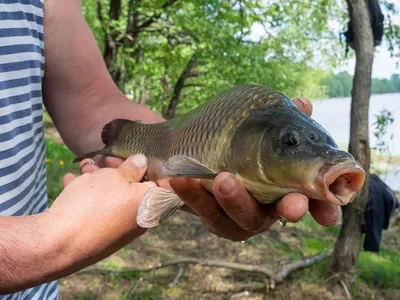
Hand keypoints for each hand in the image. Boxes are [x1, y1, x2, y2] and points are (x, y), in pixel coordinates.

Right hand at [47, 155, 154, 267]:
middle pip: (131, 188)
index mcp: (150, 205)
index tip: (128, 156)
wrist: (59, 243)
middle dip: (115, 171)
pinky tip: (70, 181)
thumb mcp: (114, 176)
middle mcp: (139, 220)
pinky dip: (85, 196)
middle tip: (102, 160)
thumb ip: (131, 168)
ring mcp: (118, 231)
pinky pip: (97, 212)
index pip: (157, 181)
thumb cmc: (93, 203)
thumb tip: (142, 162)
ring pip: (111, 198)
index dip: (143, 165)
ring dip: (97, 179)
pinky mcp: (98, 238)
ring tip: (83, 168)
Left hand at [101, 97, 340, 241]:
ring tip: (224, 179)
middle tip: (293, 204)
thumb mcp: (262, 126)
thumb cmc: (237, 139)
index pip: (312, 202)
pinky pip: (203, 211)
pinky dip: (192, 195)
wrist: (194, 148)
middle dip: (288, 209)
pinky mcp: (211, 216)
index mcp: (285, 186)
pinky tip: (178, 176)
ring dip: (236, 200)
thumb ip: (284, 120)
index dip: (324, 209)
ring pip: (241, 219)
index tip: (330, 215)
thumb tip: (304, 103)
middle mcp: (266, 205)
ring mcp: (238, 215)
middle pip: (280, 214)